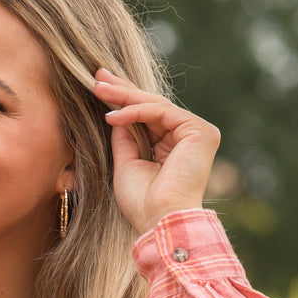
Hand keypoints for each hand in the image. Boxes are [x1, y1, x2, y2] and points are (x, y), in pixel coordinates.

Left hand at [92, 69, 220, 234]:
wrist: (159, 221)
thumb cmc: (143, 204)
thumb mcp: (126, 165)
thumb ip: (125, 138)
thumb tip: (116, 113)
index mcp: (175, 146)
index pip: (148, 117)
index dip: (124, 101)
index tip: (100, 87)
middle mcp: (189, 137)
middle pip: (152, 106)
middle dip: (123, 90)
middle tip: (98, 75)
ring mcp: (198, 132)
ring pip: (155, 106)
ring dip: (124, 97)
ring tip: (98, 89)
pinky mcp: (200, 131)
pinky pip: (161, 112)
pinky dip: (135, 112)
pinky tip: (112, 116)